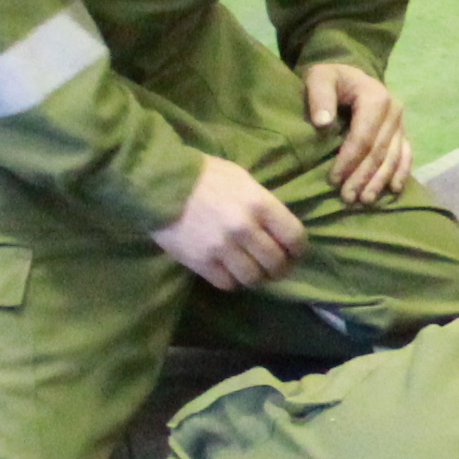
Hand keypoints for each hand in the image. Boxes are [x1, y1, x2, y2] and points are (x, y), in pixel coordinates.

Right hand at [152, 155, 306, 289]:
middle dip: (279, 268)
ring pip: (252, 278)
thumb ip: (263, 204)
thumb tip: (278, 228)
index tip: (294, 253)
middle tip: (275, 267)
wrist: (161, 183)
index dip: (298, 250)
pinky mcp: (201, 262)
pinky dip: (232, 281)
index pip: (294, 237)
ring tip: (252, 271)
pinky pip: (227, 283)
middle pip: (276, 263)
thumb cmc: (205, 175)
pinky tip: (229, 271)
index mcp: (259, 203)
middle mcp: (244, 228)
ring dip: (256, 277)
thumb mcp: (242, 179)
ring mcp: (222, 247)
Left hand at [302, 60, 411, 205]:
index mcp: (375, 97)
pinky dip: (400, 173)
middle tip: (347, 197)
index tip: (333, 180)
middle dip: (363, 176)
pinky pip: (406, 154)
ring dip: (379, 181)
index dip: (349, 160)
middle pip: (379, 151)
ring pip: (393, 157)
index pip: (363, 137)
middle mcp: (394, 110)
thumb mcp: (319, 78)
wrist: (349, 75)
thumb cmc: (331, 79)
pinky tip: (392, 190)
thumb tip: (323, 122)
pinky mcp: (402, 131)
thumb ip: (320, 96)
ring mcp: (401, 122)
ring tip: (364, 200)